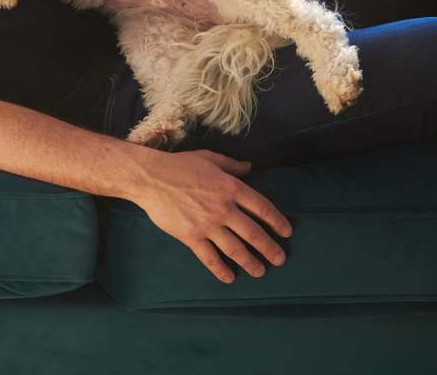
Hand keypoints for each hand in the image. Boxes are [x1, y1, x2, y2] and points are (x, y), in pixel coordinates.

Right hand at [130, 148, 292, 282]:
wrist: (150, 178)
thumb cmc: (179, 165)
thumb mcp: (209, 158)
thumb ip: (231, 165)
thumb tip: (250, 167)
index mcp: (231, 187)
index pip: (262, 208)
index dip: (277, 221)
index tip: (286, 232)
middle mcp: (223, 208)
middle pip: (254, 233)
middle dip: (270, 249)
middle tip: (280, 260)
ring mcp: (208, 225)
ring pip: (236, 249)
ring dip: (251, 263)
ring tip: (260, 271)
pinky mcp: (191, 237)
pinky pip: (210, 258)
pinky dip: (221, 270)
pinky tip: (229, 278)